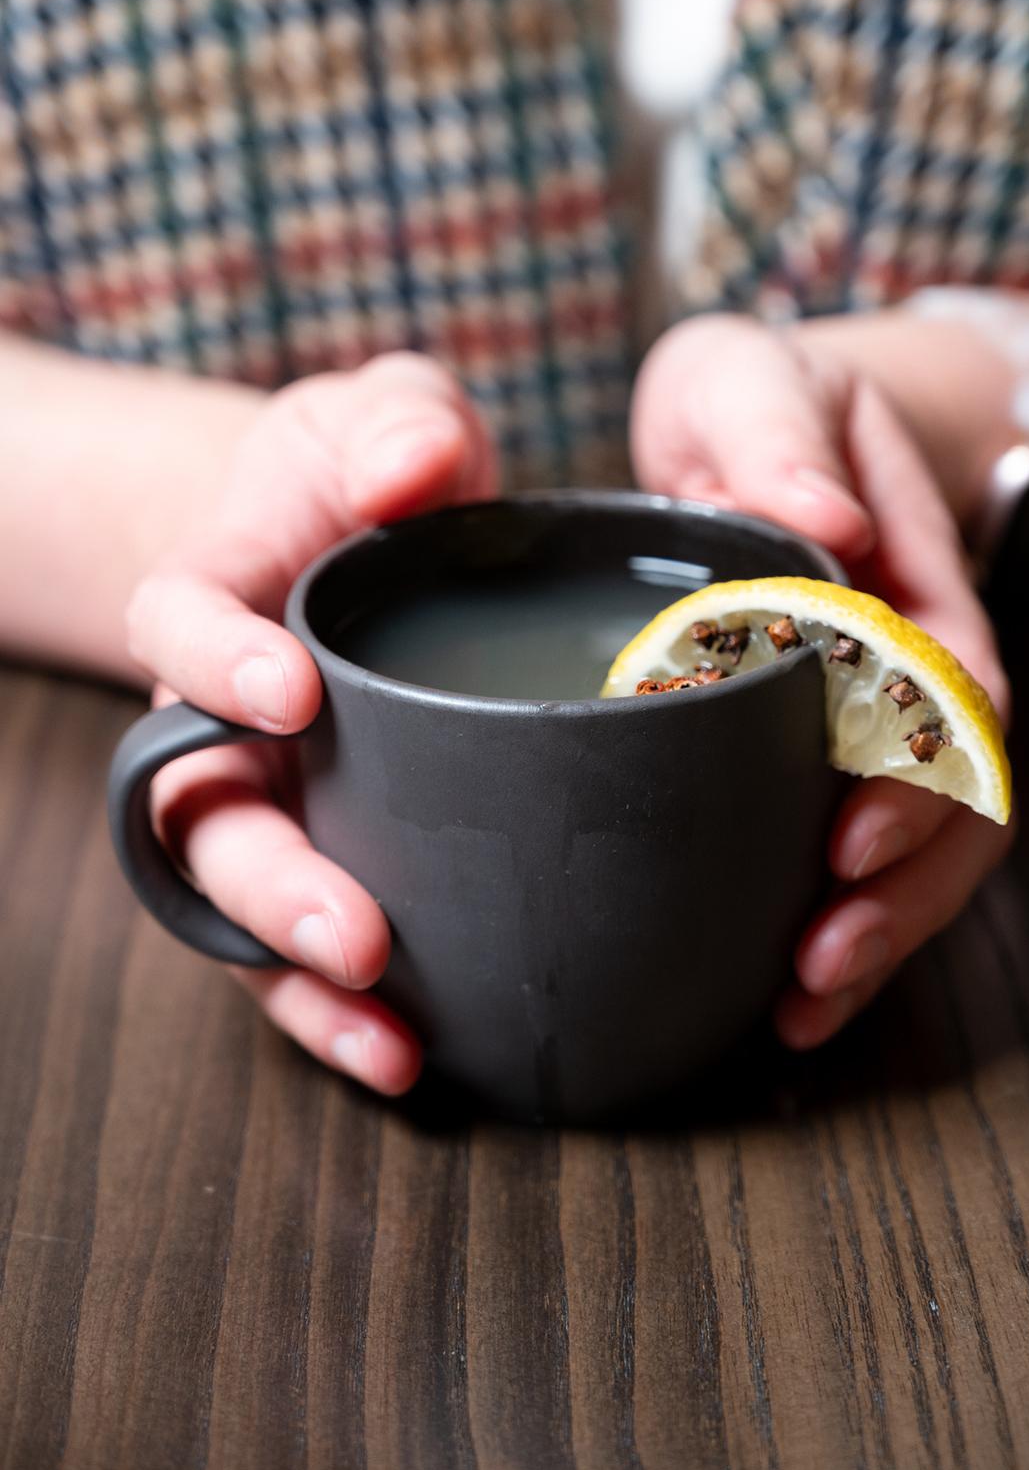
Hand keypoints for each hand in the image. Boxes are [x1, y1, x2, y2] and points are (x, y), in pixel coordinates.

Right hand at [126, 354, 498, 1093]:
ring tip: (387, 1037)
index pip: (175, 625)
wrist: (358, 542)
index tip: (288, 689)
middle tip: (357, 933)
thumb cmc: (367, 474)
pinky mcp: (317, 850)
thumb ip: (401, 422)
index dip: (213, 661)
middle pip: (197, 817)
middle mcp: (213, 717)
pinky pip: (304, 947)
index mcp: (215, 595)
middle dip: (270, 883)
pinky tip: (410, 1053)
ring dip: (302, 982)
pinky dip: (344, 1008)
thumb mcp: (388, 417)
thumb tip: (413, 468)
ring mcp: (259, 795)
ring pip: (238, 909)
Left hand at [631, 313, 1012, 1046]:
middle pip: (960, 797)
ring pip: (927, 849)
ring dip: (879, 932)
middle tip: (822, 957)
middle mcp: (919, 664)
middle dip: (905, 891)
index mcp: (914, 579)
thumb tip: (815, 517)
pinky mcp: (828, 761)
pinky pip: (863, 859)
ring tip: (803, 1003)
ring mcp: (883, 721)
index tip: (851, 836)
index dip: (918, 774)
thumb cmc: (753, 400)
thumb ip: (777, 432)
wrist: (757, 427)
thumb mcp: (750, 378)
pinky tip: (784, 999)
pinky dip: (841, 927)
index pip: (952, 690)